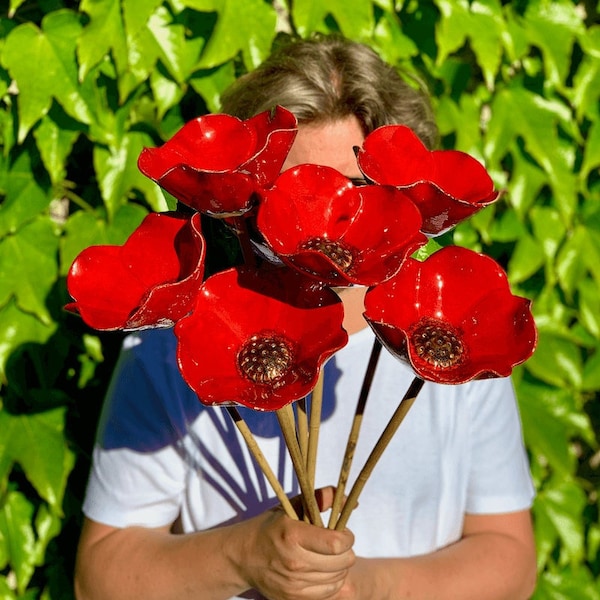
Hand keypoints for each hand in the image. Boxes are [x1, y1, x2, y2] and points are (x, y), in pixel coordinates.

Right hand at [234, 487, 355, 599]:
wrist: (242, 557)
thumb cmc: (269, 527)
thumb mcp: (291, 506)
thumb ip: (321, 499)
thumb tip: (352, 500)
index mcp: (293, 535)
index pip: (336, 543)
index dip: (347, 537)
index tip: (344, 532)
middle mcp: (294, 562)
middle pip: (342, 563)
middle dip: (346, 552)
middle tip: (336, 545)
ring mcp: (294, 585)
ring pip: (338, 579)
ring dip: (339, 567)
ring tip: (329, 557)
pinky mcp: (293, 599)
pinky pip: (328, 593)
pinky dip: (331, 582)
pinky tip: (323, 571)